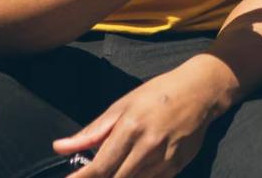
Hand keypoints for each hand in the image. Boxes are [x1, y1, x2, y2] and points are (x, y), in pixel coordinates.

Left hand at [53, 58, 224, 177]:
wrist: (201, 92)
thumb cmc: (159, 94)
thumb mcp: (122, 106)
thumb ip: (92, 131)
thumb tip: (60, 147)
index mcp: (131, 127)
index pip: (99, 166)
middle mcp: (148, 147)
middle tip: (90, 175)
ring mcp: (164, 160)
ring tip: (116, 164)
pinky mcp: (176, 167)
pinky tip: (133, 168)